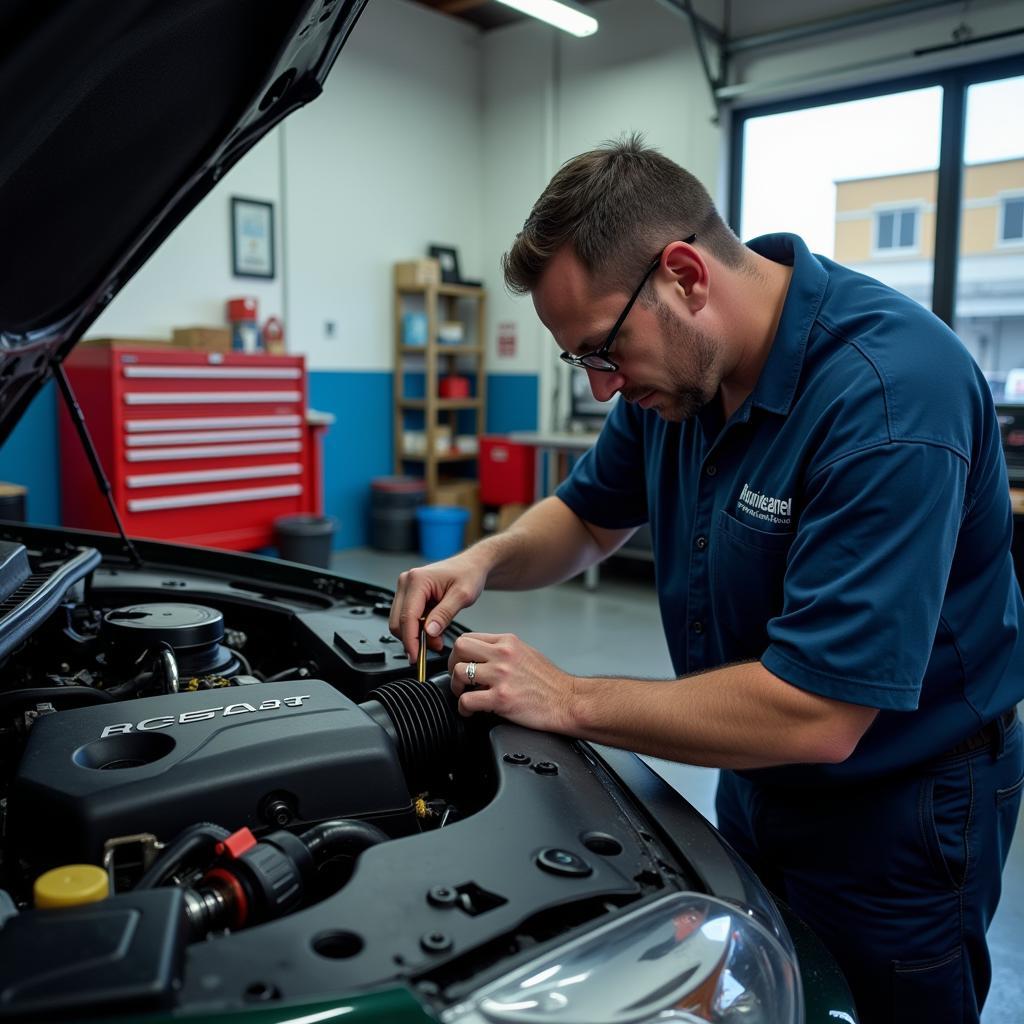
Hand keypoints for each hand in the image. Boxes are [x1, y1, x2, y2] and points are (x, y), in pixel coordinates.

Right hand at [389, 551, 489, 661]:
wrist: (471, 566)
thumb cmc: (468, 574)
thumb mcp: (462, 596)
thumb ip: (444, 614)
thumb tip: (428, 632)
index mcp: (417, 580)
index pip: (407, 617)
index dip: (410, 641)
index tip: (416, 657)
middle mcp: (407, 582)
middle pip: (398, 622)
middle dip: (413, 640)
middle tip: (432, 649)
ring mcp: (406, 588)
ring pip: (401, 622)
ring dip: (416, 636)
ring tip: (436, 640)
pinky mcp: (409, 595)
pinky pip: (407, 618)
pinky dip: (418, 629)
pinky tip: (433, 631)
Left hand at [448, 632, 576, 733]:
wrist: (568, 701)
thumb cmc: (550, 682)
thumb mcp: (526, 653)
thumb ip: (503, 650)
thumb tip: (482, 655)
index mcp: (508, 642)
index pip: (469, 637)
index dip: (460, 653)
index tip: (461, 663)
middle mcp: (503, 655)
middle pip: (459, 648)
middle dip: (452, 664)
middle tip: (458, 678)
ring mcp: (501, 676)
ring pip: (459, 673)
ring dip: (456, 687)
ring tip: (465, 695)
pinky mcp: (501, 698)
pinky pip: (466, 701)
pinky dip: (463, 708)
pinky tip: (470, 711)